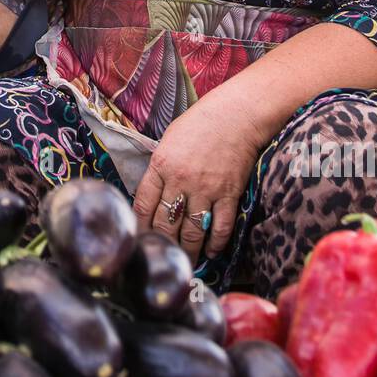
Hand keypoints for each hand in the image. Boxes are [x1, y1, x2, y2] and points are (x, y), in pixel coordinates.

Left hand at [132, 94, 265, 265]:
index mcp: (161, 166)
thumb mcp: (169, 141)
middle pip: (165, 224)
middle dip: (162, 244)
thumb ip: (160, 169)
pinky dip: (216, 243)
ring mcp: (205, 189)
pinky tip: (211, 251)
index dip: (139, 226)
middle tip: (161, 256)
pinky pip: (220, 227)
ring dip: (188, 251)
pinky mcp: (229, 194)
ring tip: (184, 262)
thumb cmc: (201, 123)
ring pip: (192, 232)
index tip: (139, 238)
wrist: (237, 115)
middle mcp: (180, 181)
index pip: (142, 205)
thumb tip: (153, 196)